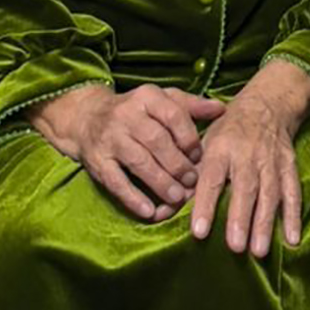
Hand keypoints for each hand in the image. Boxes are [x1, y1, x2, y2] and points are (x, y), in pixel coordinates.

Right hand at [28, 83, 224, 222]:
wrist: (87, 118)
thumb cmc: (137, 111)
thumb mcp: (163, 100)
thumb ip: (191, 105)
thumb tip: (222, 109)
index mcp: (147, 97)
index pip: (173, 115)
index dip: (189, 137)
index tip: (200, 156)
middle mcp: (127, 115)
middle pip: (157, 141)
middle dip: (178, 164)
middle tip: (193, 182)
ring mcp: (110, 139)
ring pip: (139, 162)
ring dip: (160, 182)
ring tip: (178, 198)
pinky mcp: (97, 161)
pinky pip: (115, 182)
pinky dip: (132, 198)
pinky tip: (149, 211)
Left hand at [189, 61, 309, 257]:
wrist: (267, 104)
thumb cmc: (227, 131)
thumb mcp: (203, 144)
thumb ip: (187, 178)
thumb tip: (162, 211)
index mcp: (221, 149)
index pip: (211, 180)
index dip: (205, 206)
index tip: (199, 232)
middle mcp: (247, 155)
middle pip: (245, 189)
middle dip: (241, 218)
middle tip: (235, 247)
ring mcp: (272, 161)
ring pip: (270, 194)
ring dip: (266, 223)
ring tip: (259, 251)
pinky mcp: (289, 167)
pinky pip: (293, 193)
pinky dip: (294, 216)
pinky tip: (293, 240)